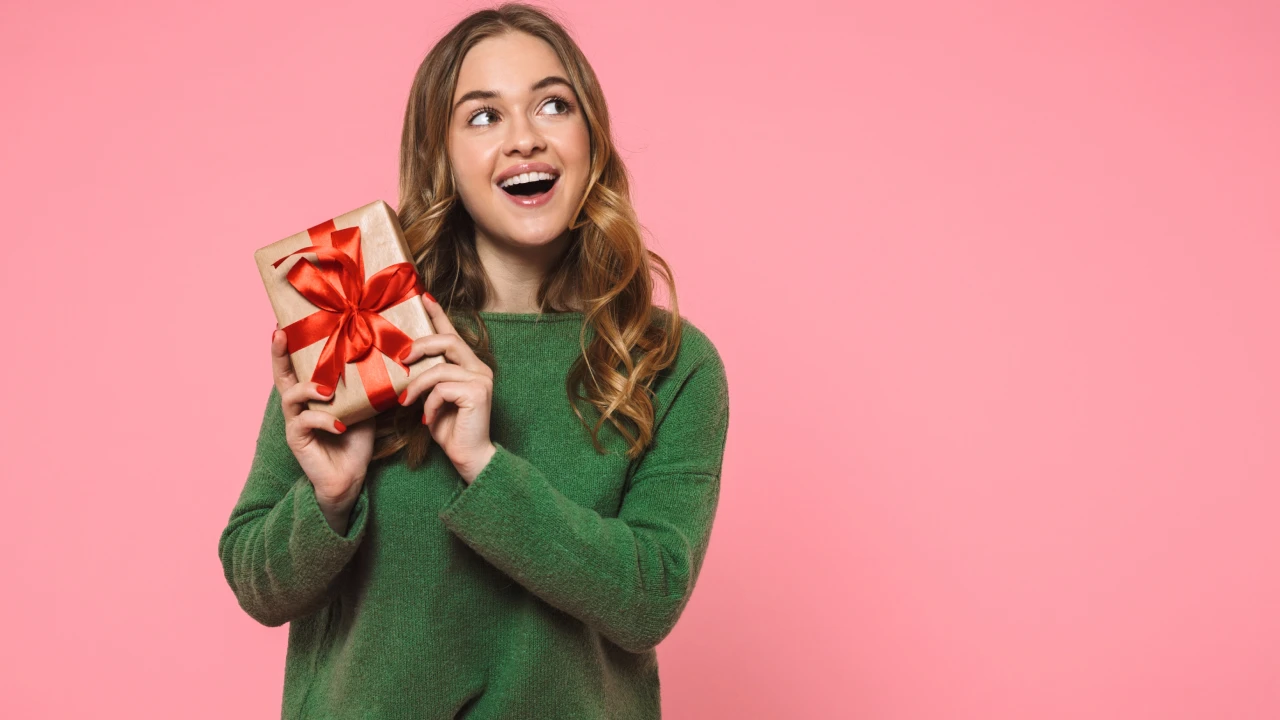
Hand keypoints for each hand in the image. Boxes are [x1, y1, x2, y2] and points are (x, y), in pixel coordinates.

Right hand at [271, 326, 374, 506]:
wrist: (351, 476)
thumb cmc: (355, 438)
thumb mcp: (363, 405)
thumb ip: (364, 383)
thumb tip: (385, 354)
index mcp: (311, 392)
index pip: (297, 364)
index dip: (290, 345)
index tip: (286, 322)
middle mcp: (298, 404)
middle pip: (280, 374)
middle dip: (279, 353)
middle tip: (280, 333)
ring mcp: (295, 421)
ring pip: (290, 397)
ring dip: (309, 389)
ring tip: (327, 390)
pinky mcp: (297, 439)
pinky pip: (306, 423)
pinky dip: (324, 421)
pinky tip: (340, 425)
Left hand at [398, 293, 497, 482]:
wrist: (469, 458)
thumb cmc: (450, 430)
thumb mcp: (433, 399)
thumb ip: (427, 379)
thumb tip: (404, 364)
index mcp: (470, 366)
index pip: (452, 334)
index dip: (438, 314)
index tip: (423, 297)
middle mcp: (479, 368)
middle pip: (447, 341)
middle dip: (420, 346)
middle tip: (401, 358)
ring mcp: (481, 379)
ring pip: (439, 368)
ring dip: (417, 385)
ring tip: (406, 402)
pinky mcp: (478, 393)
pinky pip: (442, 388)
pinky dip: (429, 404)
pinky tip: (427, 420)